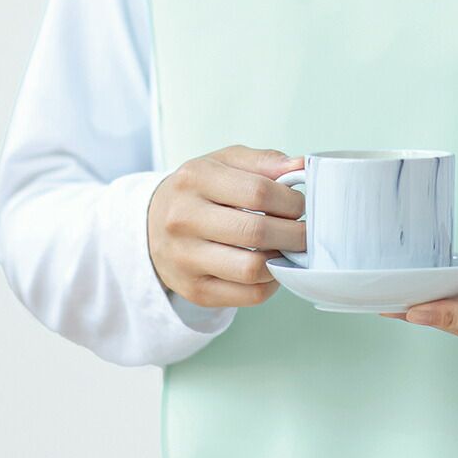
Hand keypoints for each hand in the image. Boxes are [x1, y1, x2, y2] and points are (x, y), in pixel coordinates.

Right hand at [147, 144, 305, 307]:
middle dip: (295, 234)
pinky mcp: (194, 290)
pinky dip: (272, 283)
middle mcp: (184, 219)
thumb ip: (265, 161)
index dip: (291, 201)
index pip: (259, 192)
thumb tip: (301, 167)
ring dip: (283, 260)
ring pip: (252, 269)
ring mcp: (185, 258)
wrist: (151, 223)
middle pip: (257, 232)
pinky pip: (248, 295)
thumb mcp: (225, 161)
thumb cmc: (200, 189)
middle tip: (305, 231)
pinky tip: (272, 267)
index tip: (300, 205)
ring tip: (288, 248)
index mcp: (195, 179)